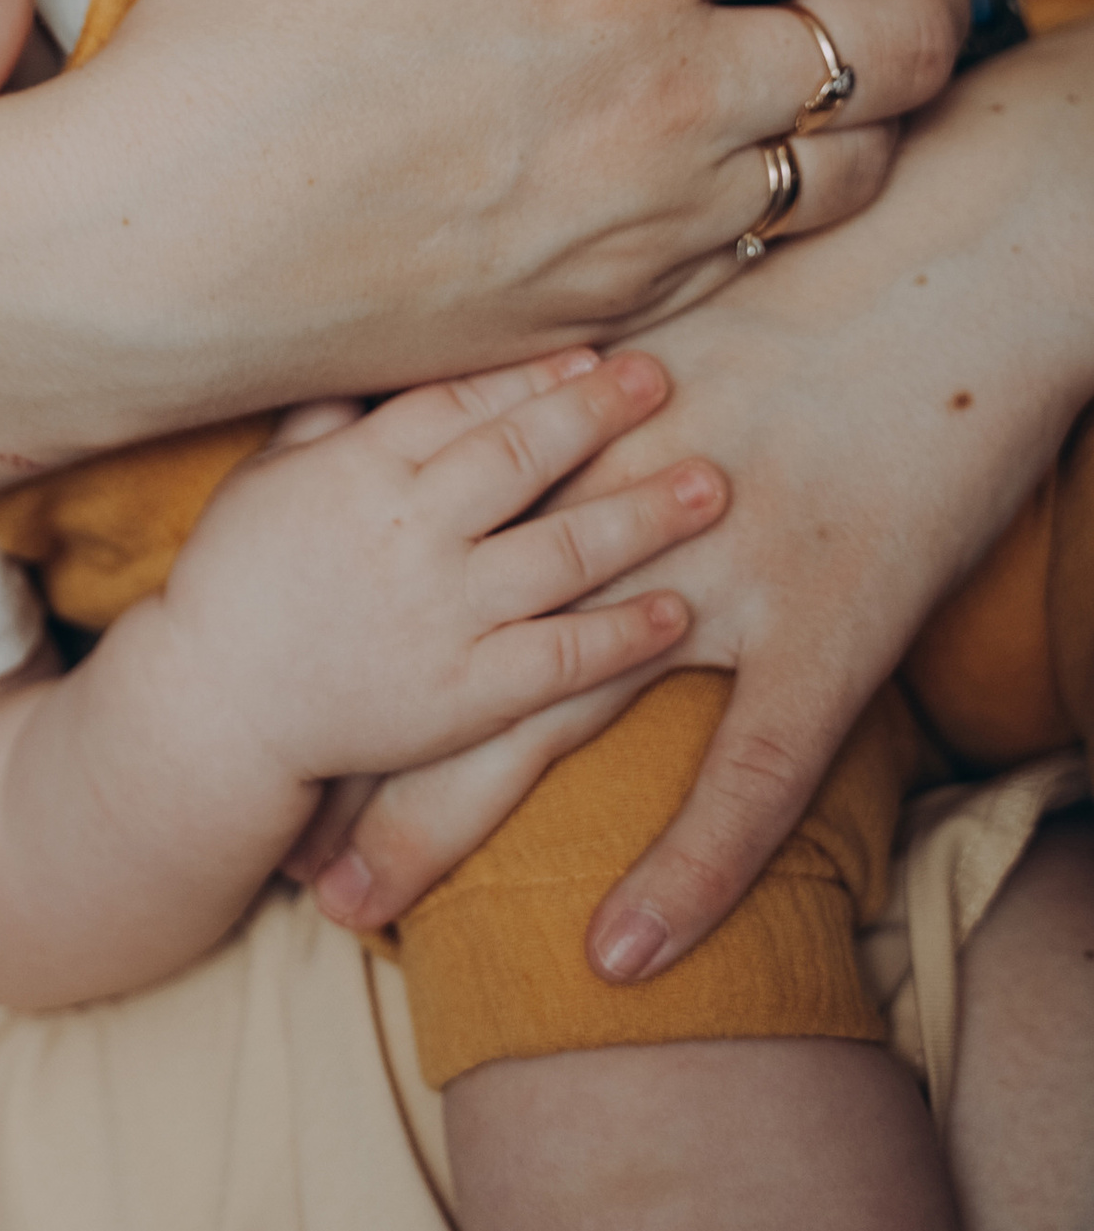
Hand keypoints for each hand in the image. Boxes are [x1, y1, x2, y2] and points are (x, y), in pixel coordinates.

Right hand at [81, 0, 960, 409]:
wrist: (168, 242)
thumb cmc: (249, 35)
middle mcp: (673, 93)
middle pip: (901, 41)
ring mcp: (656, 216)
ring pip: (858, 162)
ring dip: (866, 102)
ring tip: (817, 63)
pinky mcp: (619, 305)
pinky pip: (766, 250)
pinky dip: (780, 196)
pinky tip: (722, 158)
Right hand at [156, 350, 718, 800]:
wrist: (215, 710)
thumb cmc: (235, 585)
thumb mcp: (265, 481)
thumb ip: (324, 421)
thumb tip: (364, 358)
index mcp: (361, 470)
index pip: (464, 403)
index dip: (535, 373)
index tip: (595, 348)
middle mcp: (411, 532)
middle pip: (525, 456)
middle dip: (600, 412)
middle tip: (666, 380)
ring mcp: (443, 613)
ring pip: (563, 550)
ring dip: (643, 514)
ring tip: (710, 485)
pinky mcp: (465, 691)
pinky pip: (563, 655)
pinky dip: (625, 633)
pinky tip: (679, 610)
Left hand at [295, 25, 1093, 966]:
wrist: (960, 273)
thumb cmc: (827, 291)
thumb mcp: (668, 331)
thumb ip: (576, 392)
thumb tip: (509, 422)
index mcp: (561, 451)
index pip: (418, 570)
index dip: (342, 651)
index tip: (269, 723)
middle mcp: (602, 519)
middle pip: (448, 658)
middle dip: (357, 764)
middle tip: (279, 858)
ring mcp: (708, 583)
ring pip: (548, 727)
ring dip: (445, 826)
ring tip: (359, 916)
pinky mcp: (816, 635)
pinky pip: (741, 781)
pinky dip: (681, 873)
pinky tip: (618, 957)